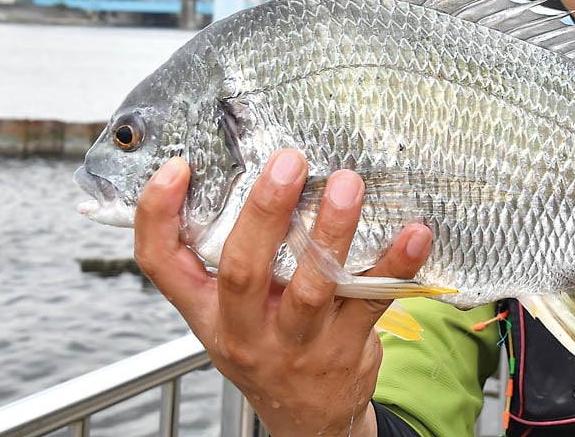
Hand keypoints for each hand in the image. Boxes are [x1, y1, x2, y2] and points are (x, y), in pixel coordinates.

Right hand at [134, 149, 431, 436]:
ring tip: (347, 184)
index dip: (158, 216)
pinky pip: (374, 301)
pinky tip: (415, 233)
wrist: (309, 420)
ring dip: (331, 232)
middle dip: (264, 212)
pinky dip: (397, 265)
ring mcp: (299, 343)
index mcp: (209, 312)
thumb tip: (257, 171)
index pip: (162, 265)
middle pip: (243, 271)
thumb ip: (234, 257)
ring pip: (312, 287)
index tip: (177, 168)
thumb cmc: (269, 347)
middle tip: (288, 163)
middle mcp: (247, 330)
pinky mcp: (348, 347)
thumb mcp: (232, 313)